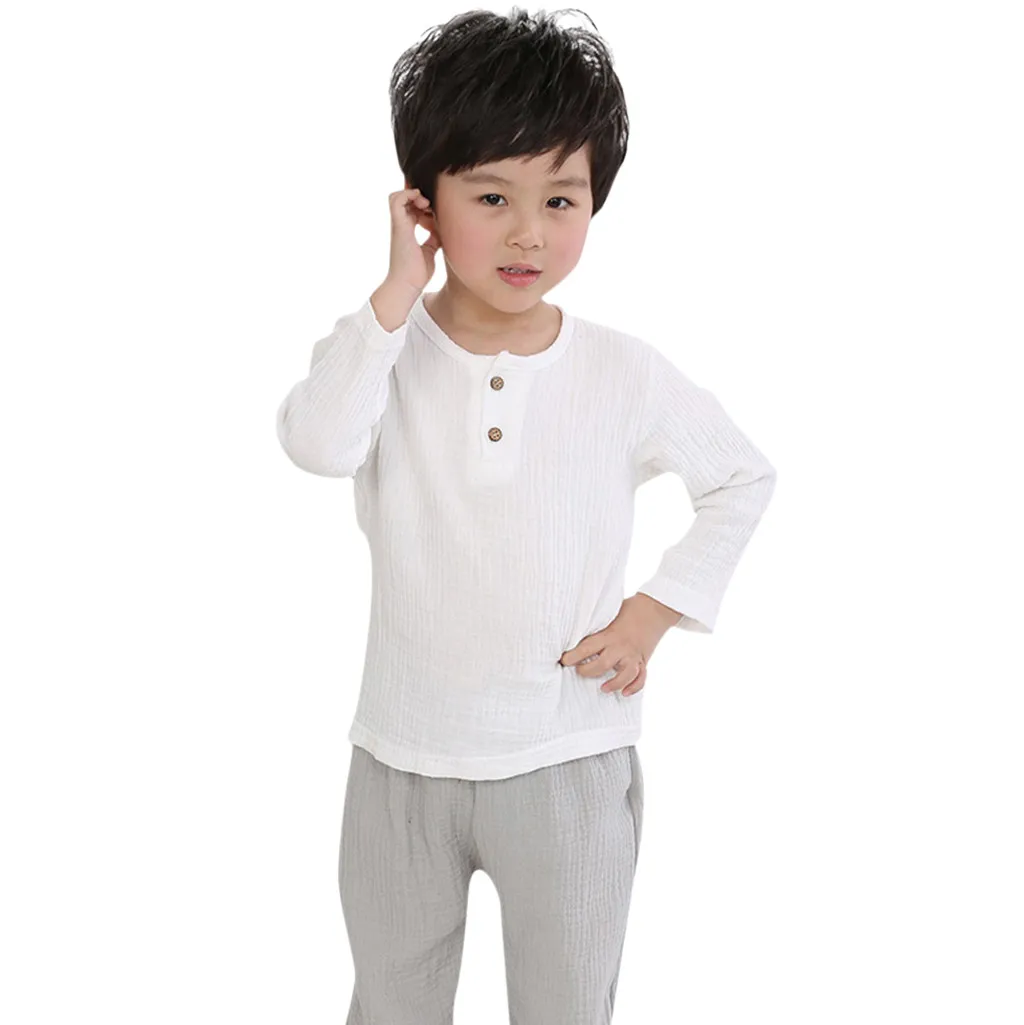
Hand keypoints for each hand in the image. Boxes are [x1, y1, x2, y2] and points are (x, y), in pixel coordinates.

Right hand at [385, 185, 441, 295]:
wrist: (407, 285)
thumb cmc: (417, 273)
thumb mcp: (430, 251)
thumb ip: (434, 238)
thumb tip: (443, 230)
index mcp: (408, 231)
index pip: (412, 209)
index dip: (424, 205)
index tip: (437, 213)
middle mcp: (401, 226)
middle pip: (405, 199)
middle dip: (420, 198)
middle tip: (433, 206)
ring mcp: (398, 225)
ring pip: (397, 196)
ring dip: (413, 195)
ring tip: (426, 203)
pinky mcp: (398, 226)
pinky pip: (396, 200)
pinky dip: (408, 195)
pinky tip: (423, 203)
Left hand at [559, 594, 680, 696]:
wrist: (655, 609)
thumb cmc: (629, 609)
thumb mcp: (610, 615)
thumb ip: (597, 626)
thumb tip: (576, 630)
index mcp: (610, 634)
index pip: (588, 647)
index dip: (573, 656)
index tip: (563, 661)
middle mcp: (622, 646)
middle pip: (603, 664)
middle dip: (588, 671)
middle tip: (579, 672)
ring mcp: (634, 655)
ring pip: (625, 675)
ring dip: (613, 684)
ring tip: (603, 688)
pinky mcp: (644, 660)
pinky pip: (641, 678)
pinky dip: (634, 687)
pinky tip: (624, 692)